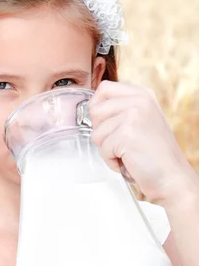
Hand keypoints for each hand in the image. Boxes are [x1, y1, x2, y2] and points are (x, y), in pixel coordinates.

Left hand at [88, 80, 195, 205]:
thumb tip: (93, 109)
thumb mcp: (142, 121)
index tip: (105, 124)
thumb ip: (122, 110)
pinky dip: (111, 161)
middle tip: (119, 143)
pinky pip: (102, 149)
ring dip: (107, 149)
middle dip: (101, 132)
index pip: (104, 89)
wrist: (172, 177)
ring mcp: (132, 115)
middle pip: (95, 110)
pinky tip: (128, 162)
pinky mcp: (126, 134)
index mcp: (142, 95)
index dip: (97, 107)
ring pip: (96, 133)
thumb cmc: (155, 155)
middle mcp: (138, 100)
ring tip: (127, 154)